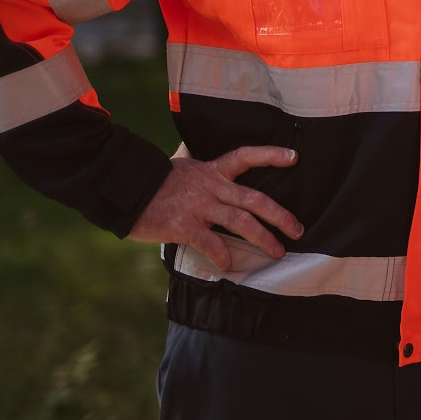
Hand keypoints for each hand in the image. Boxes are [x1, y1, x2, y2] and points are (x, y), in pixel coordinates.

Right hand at [127, 144, 302, 269]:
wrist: (122, 191)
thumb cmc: (152, 182)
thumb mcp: (179, 167)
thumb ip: (196, 167)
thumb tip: (195, 153)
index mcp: (212, 170)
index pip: (246, 156)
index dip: (270, 156)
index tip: (294, 157)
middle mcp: (211, 187)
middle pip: (254, 200)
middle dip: (280, 216)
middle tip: (298, 230)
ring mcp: (199, 207)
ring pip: (241, 222)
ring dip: (263, 239)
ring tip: (277, 252)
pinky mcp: (185, 226)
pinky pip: (212, 244)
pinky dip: (224, 257)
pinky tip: (229, 266)